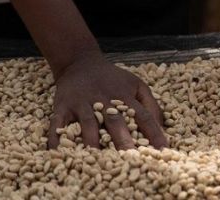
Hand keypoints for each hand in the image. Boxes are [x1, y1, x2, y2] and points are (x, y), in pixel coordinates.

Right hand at [47, 50, 167, 149]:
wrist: (80, 62)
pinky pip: (59, 122)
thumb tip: (163, 127)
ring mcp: (83, 102)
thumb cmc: (112, 79)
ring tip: (96, 157)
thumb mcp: (135, 84)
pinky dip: (56, 136)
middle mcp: (105, 99)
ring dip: (92, 140)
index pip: (143, 116)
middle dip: (123, 139)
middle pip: (115, 121)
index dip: (154, 133)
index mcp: (125, 96)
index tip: (163, 151)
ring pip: (88, 122)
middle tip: (131, 157)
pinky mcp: (64, 105)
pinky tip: (56, 150)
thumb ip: (150, 104)